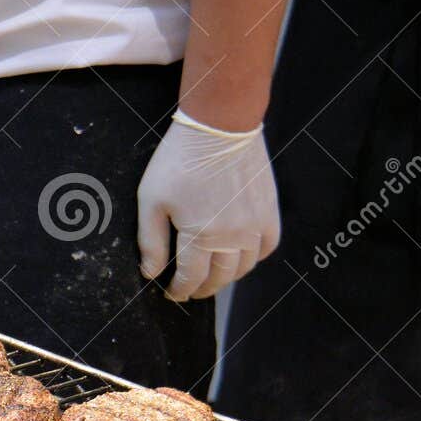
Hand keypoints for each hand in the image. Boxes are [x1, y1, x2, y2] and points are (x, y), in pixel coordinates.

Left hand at [137, 111, 280, 301]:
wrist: (219, 126)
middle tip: (190, 289)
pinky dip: (254, 257)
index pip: (190, 279)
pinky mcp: (269, 211)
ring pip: (244, 267)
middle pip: (219, 278)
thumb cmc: (180, 160)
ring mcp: (255, 225)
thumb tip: (151, 274)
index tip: (172, 294)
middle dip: (202, 288)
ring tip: (212, 275)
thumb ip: (151, 242)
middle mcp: (232, 237)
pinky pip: (267, 246)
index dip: (179, 291)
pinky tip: (240, 255)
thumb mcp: (151, 200)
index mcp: (200, 236)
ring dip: (227, 277)